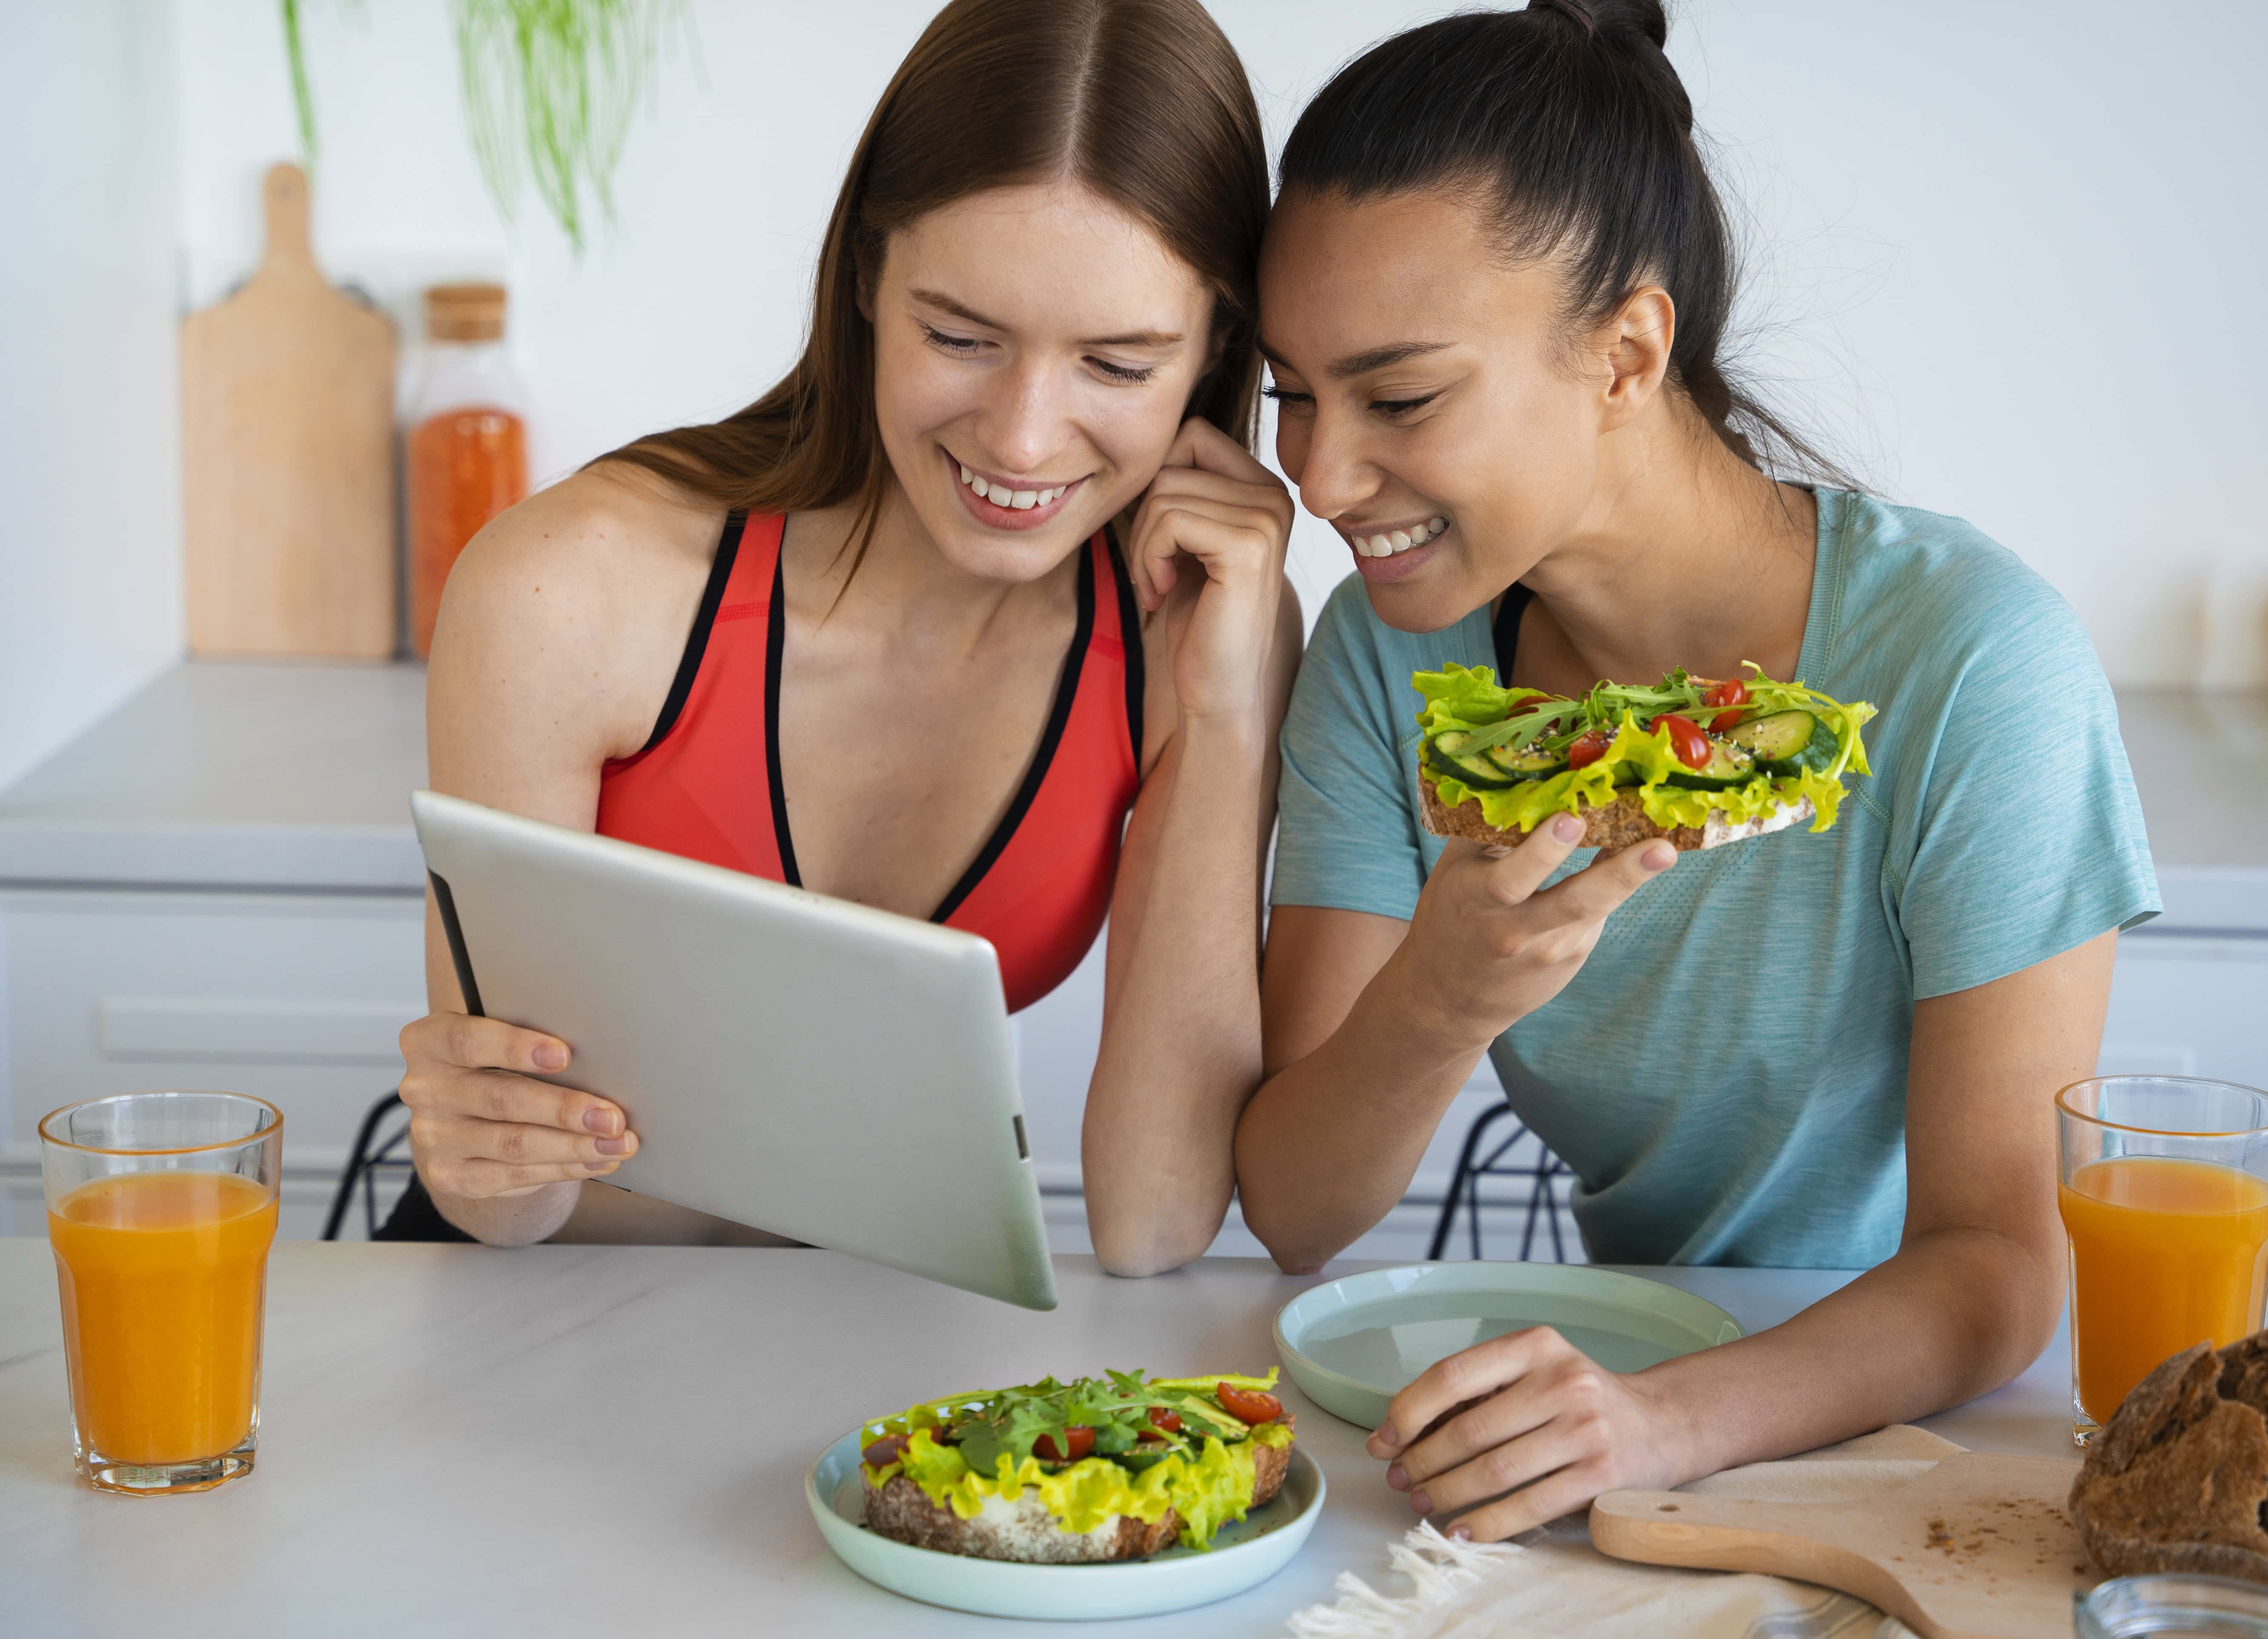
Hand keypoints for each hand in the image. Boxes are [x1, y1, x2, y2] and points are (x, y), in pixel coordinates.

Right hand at [397, 1012, 638, 1197]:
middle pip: (501, 1098)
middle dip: (564, 1109)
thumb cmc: (492, 1066)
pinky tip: (598, 1160)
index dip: (515, 1047)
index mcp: (429, 1041)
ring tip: (618, 1142)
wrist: (460, 1122)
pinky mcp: (449, 1175)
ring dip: (574, 1145)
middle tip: (612, 1116)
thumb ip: (529, 1045)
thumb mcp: (497, 1045)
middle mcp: (423, 1089)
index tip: (565, 1054)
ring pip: (513, 1144)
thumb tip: (599, 1061)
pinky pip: (515, 1175)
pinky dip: (564, 1167)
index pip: (466, 1040)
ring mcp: (432, 1137)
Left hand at [1126, 417, 1293, 721]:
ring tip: (1160, 585)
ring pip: (1164, 492)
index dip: (1158, 483)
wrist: (1218, 689)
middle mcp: (1274, 497)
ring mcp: (1266, 519)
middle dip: (1144, 518)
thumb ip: (1182, 489)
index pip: (1192, 436)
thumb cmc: (1197, 620)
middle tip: (1153, 570)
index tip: (1162, 540)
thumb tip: (1147, 445)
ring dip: (1142, 544)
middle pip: (1173, 462)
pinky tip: (1164, 592)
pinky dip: (1148, 558)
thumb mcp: (1188, 542)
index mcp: (1262, 489)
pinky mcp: (1248, 546)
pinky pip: (1169, 519)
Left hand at [1368, 1327, 1689, 1540]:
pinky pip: (1529, 1505)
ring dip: (1447, 1493)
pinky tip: (1463, 1530)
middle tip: (1400, 1479)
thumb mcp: (1533, 1373)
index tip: (1383, 1440)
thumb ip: (1476, 1392)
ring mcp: (1585, 1428)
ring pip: (1494, 1470)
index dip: (1408, 1411)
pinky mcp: (1602, 1474)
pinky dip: (1488, 1522)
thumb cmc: (1578, 1401)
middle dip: (1422, 1460)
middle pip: (1469, 1429)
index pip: (1452, 1375)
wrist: (1661, 1425)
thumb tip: (1397, 1431)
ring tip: (1423, 1503)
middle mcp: (1562, 1381)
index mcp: (1535, 1346)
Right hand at [1390, 817, 1675, 1051]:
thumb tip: (1531, 774)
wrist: (1449, 996)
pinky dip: (1617, 881)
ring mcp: (1550, 948)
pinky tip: (1640, 854)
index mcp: (1478, 900)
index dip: (1543, 849)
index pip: (1513, 876)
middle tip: (1658, 848)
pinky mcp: (1571, 957)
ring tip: (1666, 850)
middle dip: (1617, 873)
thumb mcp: (1455, 872)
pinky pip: (1598, 913)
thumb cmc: (1452, 914)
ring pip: (1596, 908)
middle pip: (1573, 902)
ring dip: (1632, 876)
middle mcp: (1517, 930)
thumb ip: (1487, 830)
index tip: (1571, 819)